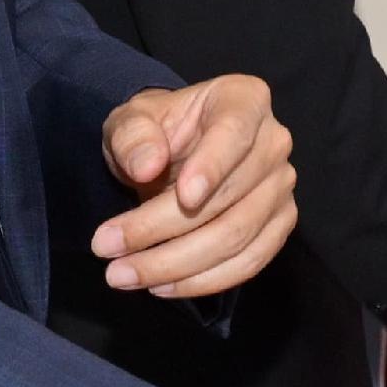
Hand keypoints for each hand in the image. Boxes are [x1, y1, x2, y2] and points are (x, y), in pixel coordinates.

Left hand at [94, 75, 295, 295]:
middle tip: (106, 249)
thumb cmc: (156, 132)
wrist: (174, 154)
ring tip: (122, 274)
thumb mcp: (131, 121)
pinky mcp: (278, 224)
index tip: (182, 197)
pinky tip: (161, 286)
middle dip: (162, 229)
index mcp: (243, 100)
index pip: (234, 133)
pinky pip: (250, 262)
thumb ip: (134, 136)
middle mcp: (273, 142)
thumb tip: (148, 165)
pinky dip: (205, 281)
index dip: (212, 166)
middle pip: (229, 197)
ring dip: (177, 265)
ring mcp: (281, 186)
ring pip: (237, 236)